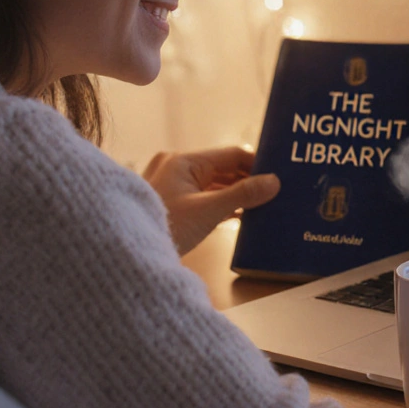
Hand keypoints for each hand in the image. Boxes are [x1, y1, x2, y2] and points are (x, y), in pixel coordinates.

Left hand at [142, 147, 280, 254]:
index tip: (280, 175)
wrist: (128, 253)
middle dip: (248, 181)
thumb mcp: (208, 211)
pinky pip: (203, 197)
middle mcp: (177, 167)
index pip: (230, 154)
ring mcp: (172, 185)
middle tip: (276, 192)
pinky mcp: (171, 203)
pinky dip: (221, 204)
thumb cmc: (167, 227)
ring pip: (214, 184)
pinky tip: (241, 216)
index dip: (256, 164)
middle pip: (223, 169)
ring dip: (236, 194)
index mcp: (184, 161)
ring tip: (263, 205)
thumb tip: (274, 182)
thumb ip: (242, 195)